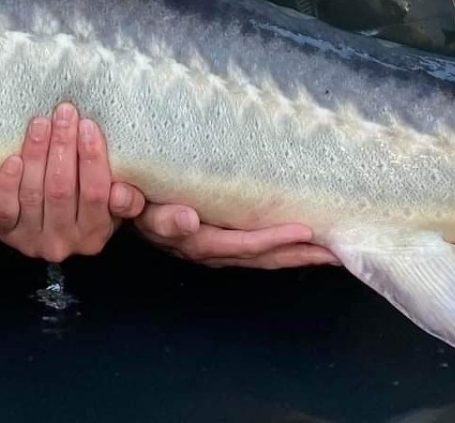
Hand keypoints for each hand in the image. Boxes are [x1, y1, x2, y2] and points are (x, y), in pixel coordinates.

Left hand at [0, 103, 144, 261]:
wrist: (55, 233)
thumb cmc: (88, 207)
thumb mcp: (115, 207)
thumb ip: (126, 200)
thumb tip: (121, 191)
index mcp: (95, 234)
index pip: (95, 193)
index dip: (91, 158)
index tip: (87, 125)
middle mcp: (64, 241)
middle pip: (61, 190)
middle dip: (63, 146)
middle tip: (64, 114)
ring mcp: (33, 240)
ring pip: (33, 194)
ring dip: (36, 154)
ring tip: (40, 124)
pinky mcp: (8, 235)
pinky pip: (5, 210)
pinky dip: (8, 184)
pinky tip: (14, 159)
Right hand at [133, 202, 339, 269]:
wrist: (124, 207)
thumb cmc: (131, 196)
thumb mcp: (131, 201)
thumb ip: (148, 209)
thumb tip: (173, 215)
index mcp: (186, 238)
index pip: (226, 242)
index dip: (267, 239)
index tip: (297, 231)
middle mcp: (204, 249)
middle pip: (253, 254)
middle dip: (290, 251)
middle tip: (325, 247)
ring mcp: (215, 249)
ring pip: (260, 257)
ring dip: (295, 255)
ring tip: (331, 251)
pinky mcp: (222, 244)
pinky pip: (258, 251)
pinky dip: (285, 250)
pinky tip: (309, 245)